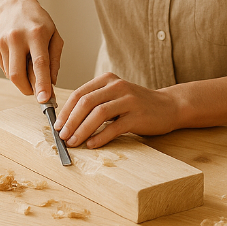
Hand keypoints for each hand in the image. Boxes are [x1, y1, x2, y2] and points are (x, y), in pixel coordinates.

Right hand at [0, 0, 62, 102]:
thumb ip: (54, 61)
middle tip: (37, 93)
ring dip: (22, 80)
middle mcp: (17, 37)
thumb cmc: (39, 23)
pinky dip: (14, 70)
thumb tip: (51, 84)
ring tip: (30, 66)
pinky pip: (5, 68)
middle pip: (18, 74)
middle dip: (27, 90)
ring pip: (10, 74)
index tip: (45, 99)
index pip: (39, 63)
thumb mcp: (55, 36)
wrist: (14, 5)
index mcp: (37, 34)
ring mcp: (2, 41)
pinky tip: (20, 58)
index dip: (42, 83)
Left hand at [53, 73, 179, 147]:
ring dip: (82, 130)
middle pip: (86, 102)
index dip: (66, 110)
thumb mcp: (115, 97)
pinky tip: (92, 144)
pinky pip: (114, 127)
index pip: (80, 93)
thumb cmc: (137, 105)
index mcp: (108, 80)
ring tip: (73, 142)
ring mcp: (129, 100)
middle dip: (71, 121)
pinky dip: (100, 137)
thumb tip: (68, 122)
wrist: (169, 106)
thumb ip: (96, 103)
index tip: (57, 125)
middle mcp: (118, 86)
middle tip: (62, 136)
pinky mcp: (138, 116)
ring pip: (98, 113)